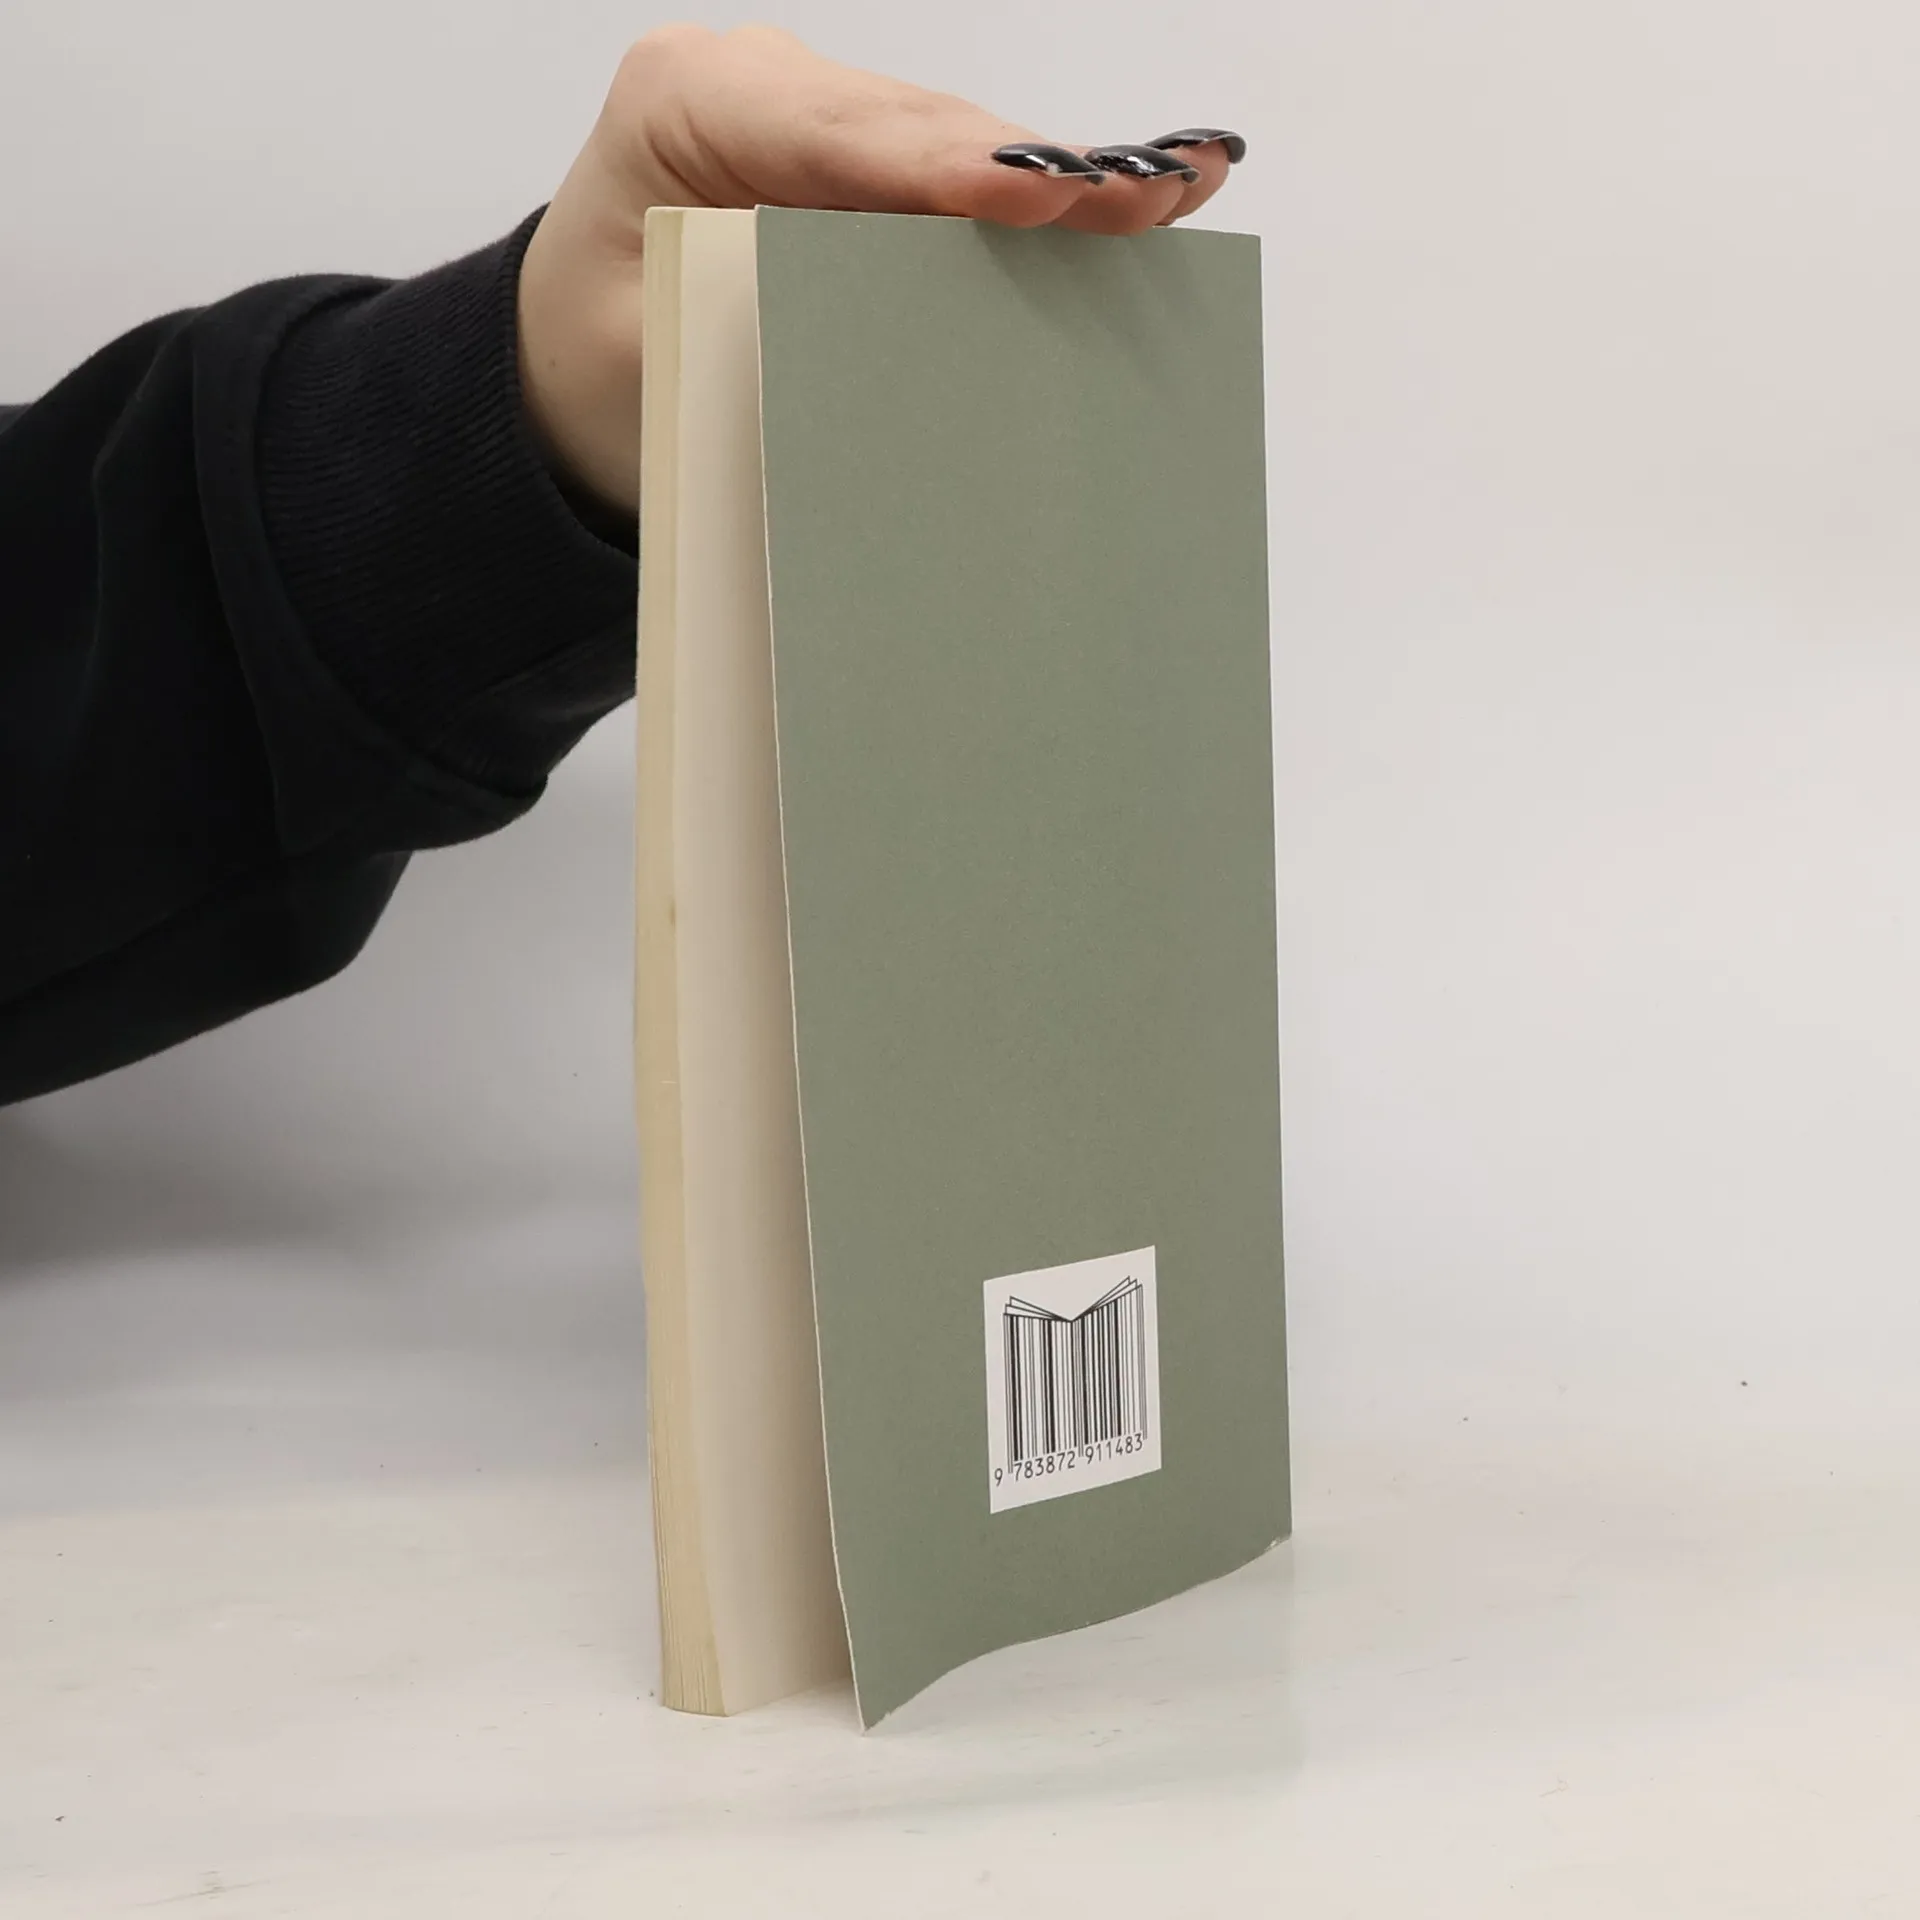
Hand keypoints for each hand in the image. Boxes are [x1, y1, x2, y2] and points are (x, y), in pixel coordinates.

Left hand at [517, 25, 1242, 514]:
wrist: (570, 361)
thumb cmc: (600, 361)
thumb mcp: (652, 361)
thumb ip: (753, 342)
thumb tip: (888, 370)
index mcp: (685, 105)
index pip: (834, 135)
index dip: (940, 166)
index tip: (1029, 194)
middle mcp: (763, 89)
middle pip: (920, 129)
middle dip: (1033, 171)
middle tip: (1147, 195)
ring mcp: (822, 119)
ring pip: (955, 148)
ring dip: (1062, 183)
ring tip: (1177, 187)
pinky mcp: (862, 167)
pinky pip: (957, 179)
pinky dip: (1041, 202)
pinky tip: (1140, 193)